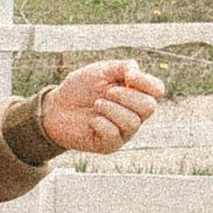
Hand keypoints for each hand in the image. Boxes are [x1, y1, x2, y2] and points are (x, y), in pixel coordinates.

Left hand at [37, 59, 165, 153]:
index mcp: (135, 94)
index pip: (157, 90)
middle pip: (149, 107)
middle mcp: (134, 114)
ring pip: (132, 122)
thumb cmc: (80, 88)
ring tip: (96, 104)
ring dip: (111, 109)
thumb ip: (122, 67)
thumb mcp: (101, 70)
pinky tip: (91, 120)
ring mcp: (123, 131)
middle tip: (107, 92)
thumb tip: (136, 72)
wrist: (56, 107)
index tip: (129, 76)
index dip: (147, 82)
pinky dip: (100, 123)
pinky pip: (114, 134)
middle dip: (126, 96)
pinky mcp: (110, 145)